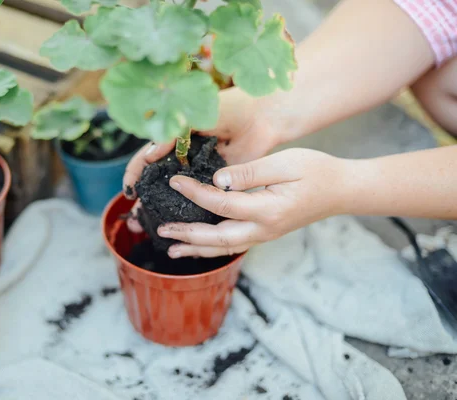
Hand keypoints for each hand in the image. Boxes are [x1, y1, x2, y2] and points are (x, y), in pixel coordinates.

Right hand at [123, 86, 284, 231]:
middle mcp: (183, 157)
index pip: (147, 158)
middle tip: (134, 218)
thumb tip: (150, 155)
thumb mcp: (195, 118)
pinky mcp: (216, 184)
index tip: (129, 189)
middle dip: (142, 200)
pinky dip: (186, 212)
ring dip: (160, 210)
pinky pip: (198, 200)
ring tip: (147, 226)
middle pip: (156, 181)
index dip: (135, 173)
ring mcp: (199, 172)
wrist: (262, 116)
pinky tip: (177, 225)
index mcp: (174, 138)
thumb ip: (172, 134)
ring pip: (174, 195)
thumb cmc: (228, 109)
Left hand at [157, 148, 348, 257]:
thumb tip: (216, 180)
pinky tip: (199, 245)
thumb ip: (249, 172)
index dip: (193, 193)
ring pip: (223, 247)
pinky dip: (212, 246)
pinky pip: (232, 244)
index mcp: (266, 210)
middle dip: (186, 235)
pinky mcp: (265, 232)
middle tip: (161, 228)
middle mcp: (263, 229)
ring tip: (172, 248)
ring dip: (196, 248)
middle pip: (216, 238)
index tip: (174, 181)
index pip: (219, 204)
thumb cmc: (316, 172)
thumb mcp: (284, 163)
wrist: (341, 190)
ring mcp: (264, 235)